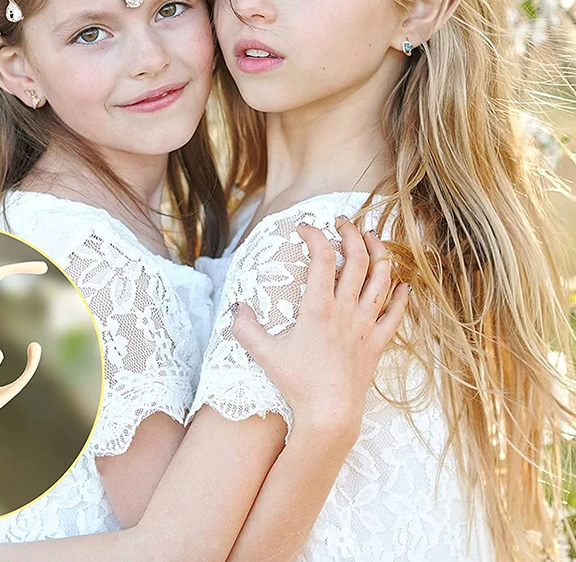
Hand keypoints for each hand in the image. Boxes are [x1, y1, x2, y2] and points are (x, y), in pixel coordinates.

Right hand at [231, 217, 409, 443]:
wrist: (330, 416)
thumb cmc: (298, 385)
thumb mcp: (265, 354)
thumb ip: (246, 329)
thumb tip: (237, 307)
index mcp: (319, 307)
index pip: (322, 256)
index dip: (314, 234)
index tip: (305, 228)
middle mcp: (346, 310)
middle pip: (358, 258)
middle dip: (352, 234)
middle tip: (343, 223)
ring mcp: (366, 325)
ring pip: (382, 279)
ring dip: (379, 254)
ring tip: (372, 239)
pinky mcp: (378, 343)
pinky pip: (396, 313)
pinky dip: (400, 296)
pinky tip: (401, 284)